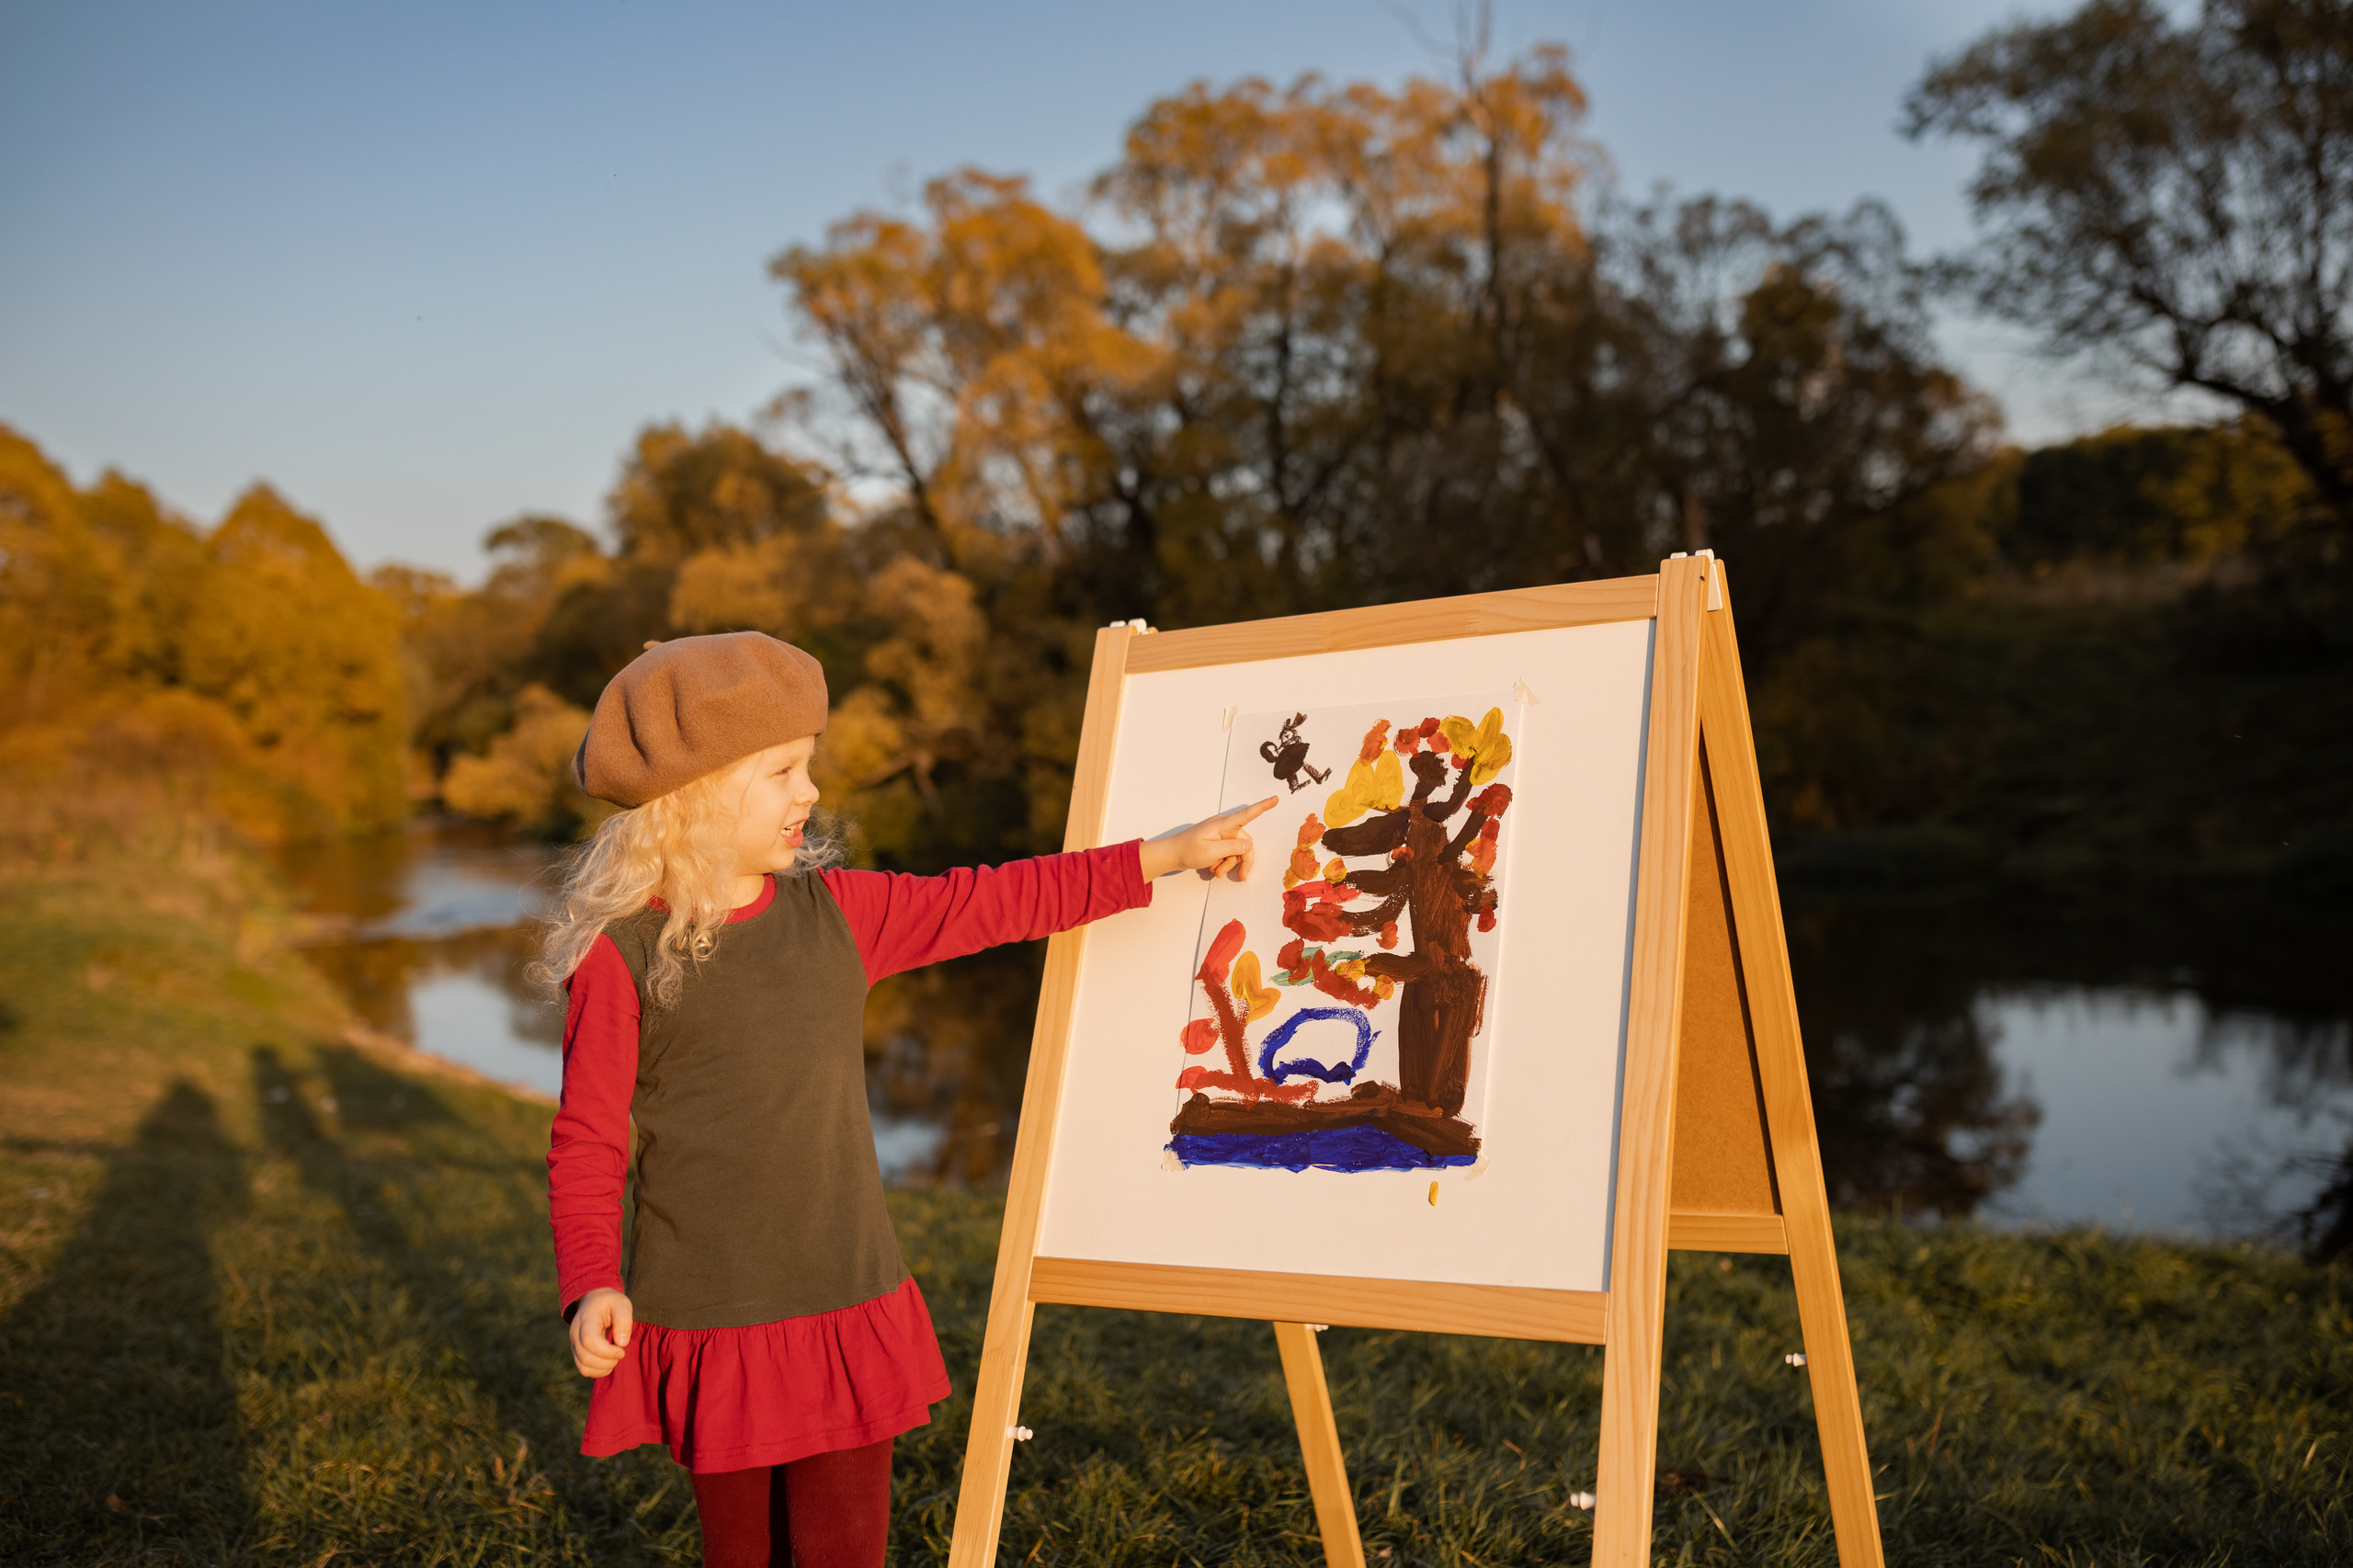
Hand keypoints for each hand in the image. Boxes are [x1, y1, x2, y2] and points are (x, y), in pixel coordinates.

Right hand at [569, 1287, 633, 1377]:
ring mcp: (574, 1345)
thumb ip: (623, 1319)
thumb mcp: (621, 1303)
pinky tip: (609, 1361)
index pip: (589, 1341)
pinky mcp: (577, 1353)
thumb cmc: (609, 1302)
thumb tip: (622, 1343)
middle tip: (621, 1352)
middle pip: (586, 1358)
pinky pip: (585, 1370)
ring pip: (584, 1368)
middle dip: (608, 1361)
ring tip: (615, 1357)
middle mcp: (576, 1334)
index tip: (622, 1349)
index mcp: (586, 1320)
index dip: (607, 1351)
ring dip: (604, 1368)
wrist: (593, 1301)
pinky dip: (599, 1371)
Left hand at [1139, 797, 1278, 882]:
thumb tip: (1249, 844)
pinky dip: (1223, 862)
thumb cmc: (1188, 851)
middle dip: (1242, 860)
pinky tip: (1213, 868)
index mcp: (1223, 825)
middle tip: (1240, 877)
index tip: (1275, 799)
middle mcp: (1223, 827)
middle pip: (1244, 843)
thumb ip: (1232, 847)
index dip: (1262, 807)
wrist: (1170, 854)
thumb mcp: (1211, 852)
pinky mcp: (1216, 841)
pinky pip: (1227, 852)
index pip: (1246, 814)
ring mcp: (1219, 834)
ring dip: (1229, 863)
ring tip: (1216, 872)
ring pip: (1236, 850)